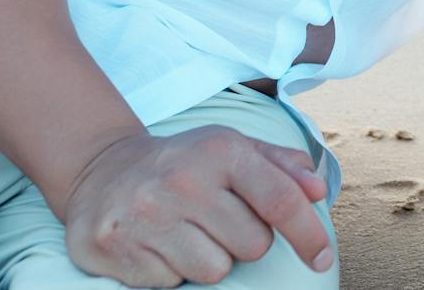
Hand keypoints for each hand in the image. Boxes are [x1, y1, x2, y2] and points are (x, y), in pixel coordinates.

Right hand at [61, 125, 331, 286]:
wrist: (101, 169)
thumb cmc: (185, 163)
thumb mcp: (233, 148)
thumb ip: (282, 166)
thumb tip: (318, 190)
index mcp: (221, 151)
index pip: (280, 200)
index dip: (309, 234)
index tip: (323, 258)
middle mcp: (183, 181)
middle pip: (253, 245)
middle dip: (245, 241)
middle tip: (217, 221)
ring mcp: (146, 216)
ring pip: (214, 270)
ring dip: (208, 259)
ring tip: (186, 232)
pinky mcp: (115, 248)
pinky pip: (171, 284)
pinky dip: (171, 271)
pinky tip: (157, 244)